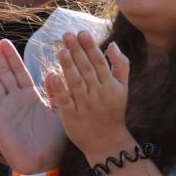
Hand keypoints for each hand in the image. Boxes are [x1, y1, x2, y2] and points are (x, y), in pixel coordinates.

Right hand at [0, 37, 66, 173]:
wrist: (42, 164)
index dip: (12, 57)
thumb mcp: (60, 112)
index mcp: (31, 96)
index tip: (5, 41)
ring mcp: (5, 108)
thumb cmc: (54, 141)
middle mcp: (16, 100)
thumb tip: (53, 72)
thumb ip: (56, 92)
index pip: (19, 71)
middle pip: (3, 73)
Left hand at [46, 31, 130, 155]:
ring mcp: (85, 105)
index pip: (99, 62)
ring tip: (61, 50)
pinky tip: (52, 76)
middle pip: (86, 69)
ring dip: (68, 66)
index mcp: (109, 85)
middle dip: (77, 51)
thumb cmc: (113, 111)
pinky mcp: (72, 117)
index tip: (82, 32)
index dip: (90, 46)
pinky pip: (65, 101)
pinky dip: (59, 89)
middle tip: (67, 35)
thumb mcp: (123, 88)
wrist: (107, 143)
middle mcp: (98, 93)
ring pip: (76, 83)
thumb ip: (121, 65)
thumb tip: (113, 44)